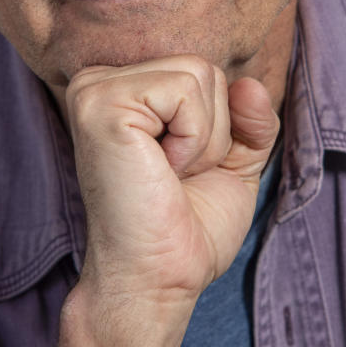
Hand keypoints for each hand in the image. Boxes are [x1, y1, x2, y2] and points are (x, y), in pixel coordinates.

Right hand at [65, 56, 279, 312]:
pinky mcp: (101, 103)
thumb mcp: (234, 162)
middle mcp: (98, 80)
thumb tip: (251, 84)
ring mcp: (94, 88)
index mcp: (121, 89)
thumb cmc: (187, 227)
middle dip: (213, 131)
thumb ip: (249, 118)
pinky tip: (161, 169)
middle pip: (205, 68)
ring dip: (204, 138)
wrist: (158, 278)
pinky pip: (185, 90)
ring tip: (167, 173)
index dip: (219, 128)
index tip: (181, 173)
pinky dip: (192, 139)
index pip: (203, 71)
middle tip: (174, 176)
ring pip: (199, 74)